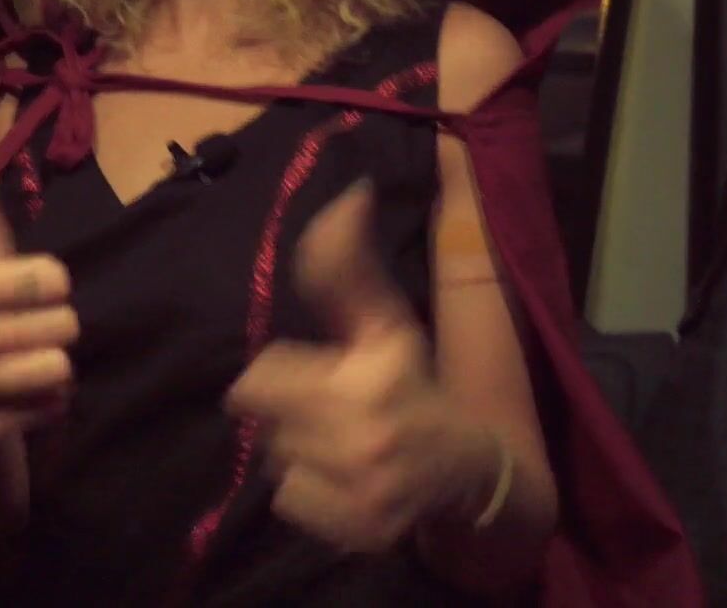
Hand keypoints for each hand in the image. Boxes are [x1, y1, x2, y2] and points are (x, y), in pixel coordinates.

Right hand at [0, 92, 77, 451]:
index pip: (28, 264)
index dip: (49, 274)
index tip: (39, 277)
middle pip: (61, 315)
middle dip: (60, 321)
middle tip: (33, 325)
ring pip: (57, 364)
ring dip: (59, 366)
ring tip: (29, 360)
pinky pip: (50, 408)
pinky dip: (49, 405)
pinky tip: (20, 399)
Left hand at [224, 184, 493, 552]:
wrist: (468, 466)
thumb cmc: (415, 381)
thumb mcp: (383, 320)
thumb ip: (347, 265)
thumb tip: (349, 195)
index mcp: (368, 377)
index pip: (258, 380)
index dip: (285, 373)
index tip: (320, 374)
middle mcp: (364, 437)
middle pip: (265, 423)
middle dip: (292, 413)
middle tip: (330, 411)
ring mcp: (363, 491)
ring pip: (277, 464)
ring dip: (301, 453)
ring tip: (340, 444)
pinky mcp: (358, 530)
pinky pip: (293, 504)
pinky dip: (311, 495)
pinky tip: (344, 480)